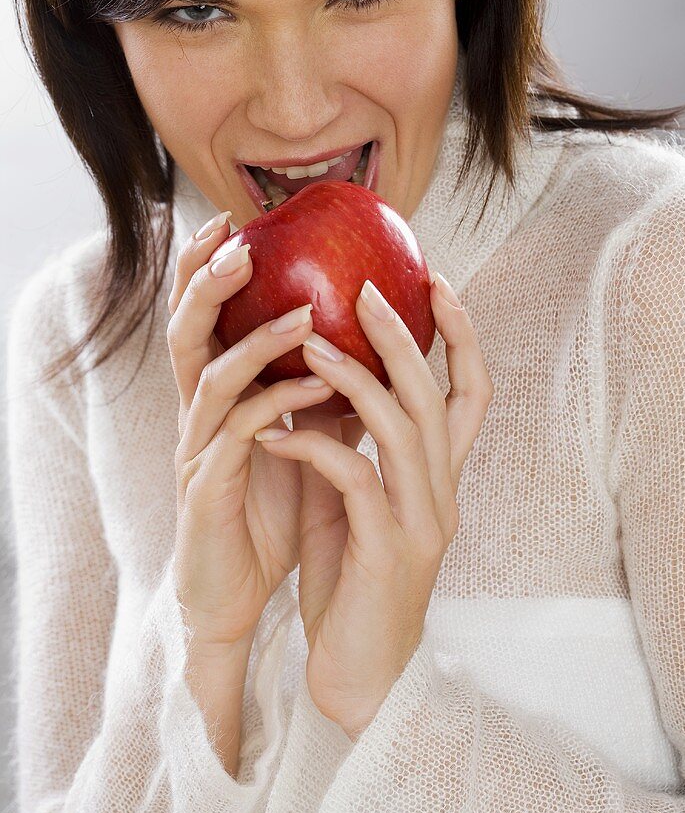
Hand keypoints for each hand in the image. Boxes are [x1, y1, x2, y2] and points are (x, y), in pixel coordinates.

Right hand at [167, 211, 335, 652]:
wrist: (239, 594)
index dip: (211, 267)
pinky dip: (276, 405)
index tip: (238, 219)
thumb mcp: (301, 439)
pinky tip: (314, 387)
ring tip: (303, 314)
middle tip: (239, 240)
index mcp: (218, 396)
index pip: (204, 317)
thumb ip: (319, 392)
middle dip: (206, 281)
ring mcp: (197, 450)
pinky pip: (237, 435)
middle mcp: (198, 413)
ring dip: (256, 340)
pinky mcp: (207, 490)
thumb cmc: (270, 512)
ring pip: (208, 376)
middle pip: (185, 330)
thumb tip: (371, 344)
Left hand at [255, 272, 492, 737]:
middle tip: (364, 289)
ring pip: (403, 426)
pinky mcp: (386, 550)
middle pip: (438, 394)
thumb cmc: (352, 580)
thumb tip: (323, 375)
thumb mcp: (354, 500)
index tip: (433, 281)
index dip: (460, 335)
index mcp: (441, 477)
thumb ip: (354, 444)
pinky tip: (273, 433)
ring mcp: (421, 521)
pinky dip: (313, 445)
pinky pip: (353, 478)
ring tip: (305, 340)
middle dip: (405, 335)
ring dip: (354, 376)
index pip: (471, 392)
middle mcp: (442, 492)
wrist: (359, 675)